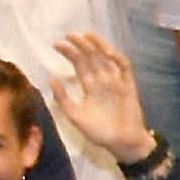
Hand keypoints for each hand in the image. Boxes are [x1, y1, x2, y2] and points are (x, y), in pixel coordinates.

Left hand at [42, 34, 152, 169]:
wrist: (121, 144)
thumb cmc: (100, 132)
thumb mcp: (75, 116)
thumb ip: (63, 99)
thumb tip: (51, 79)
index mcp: (90, 86)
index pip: (79, 64)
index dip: (69, 53)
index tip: (57, 44)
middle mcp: (103, 80)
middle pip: (92, 57)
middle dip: (81, 45)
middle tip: (69, 35)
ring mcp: (116, 81)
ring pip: (107, 58)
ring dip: (99, 45)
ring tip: (88, 35)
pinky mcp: (129, 85)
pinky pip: (124, 68)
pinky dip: (118, 59)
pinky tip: (107, 52)